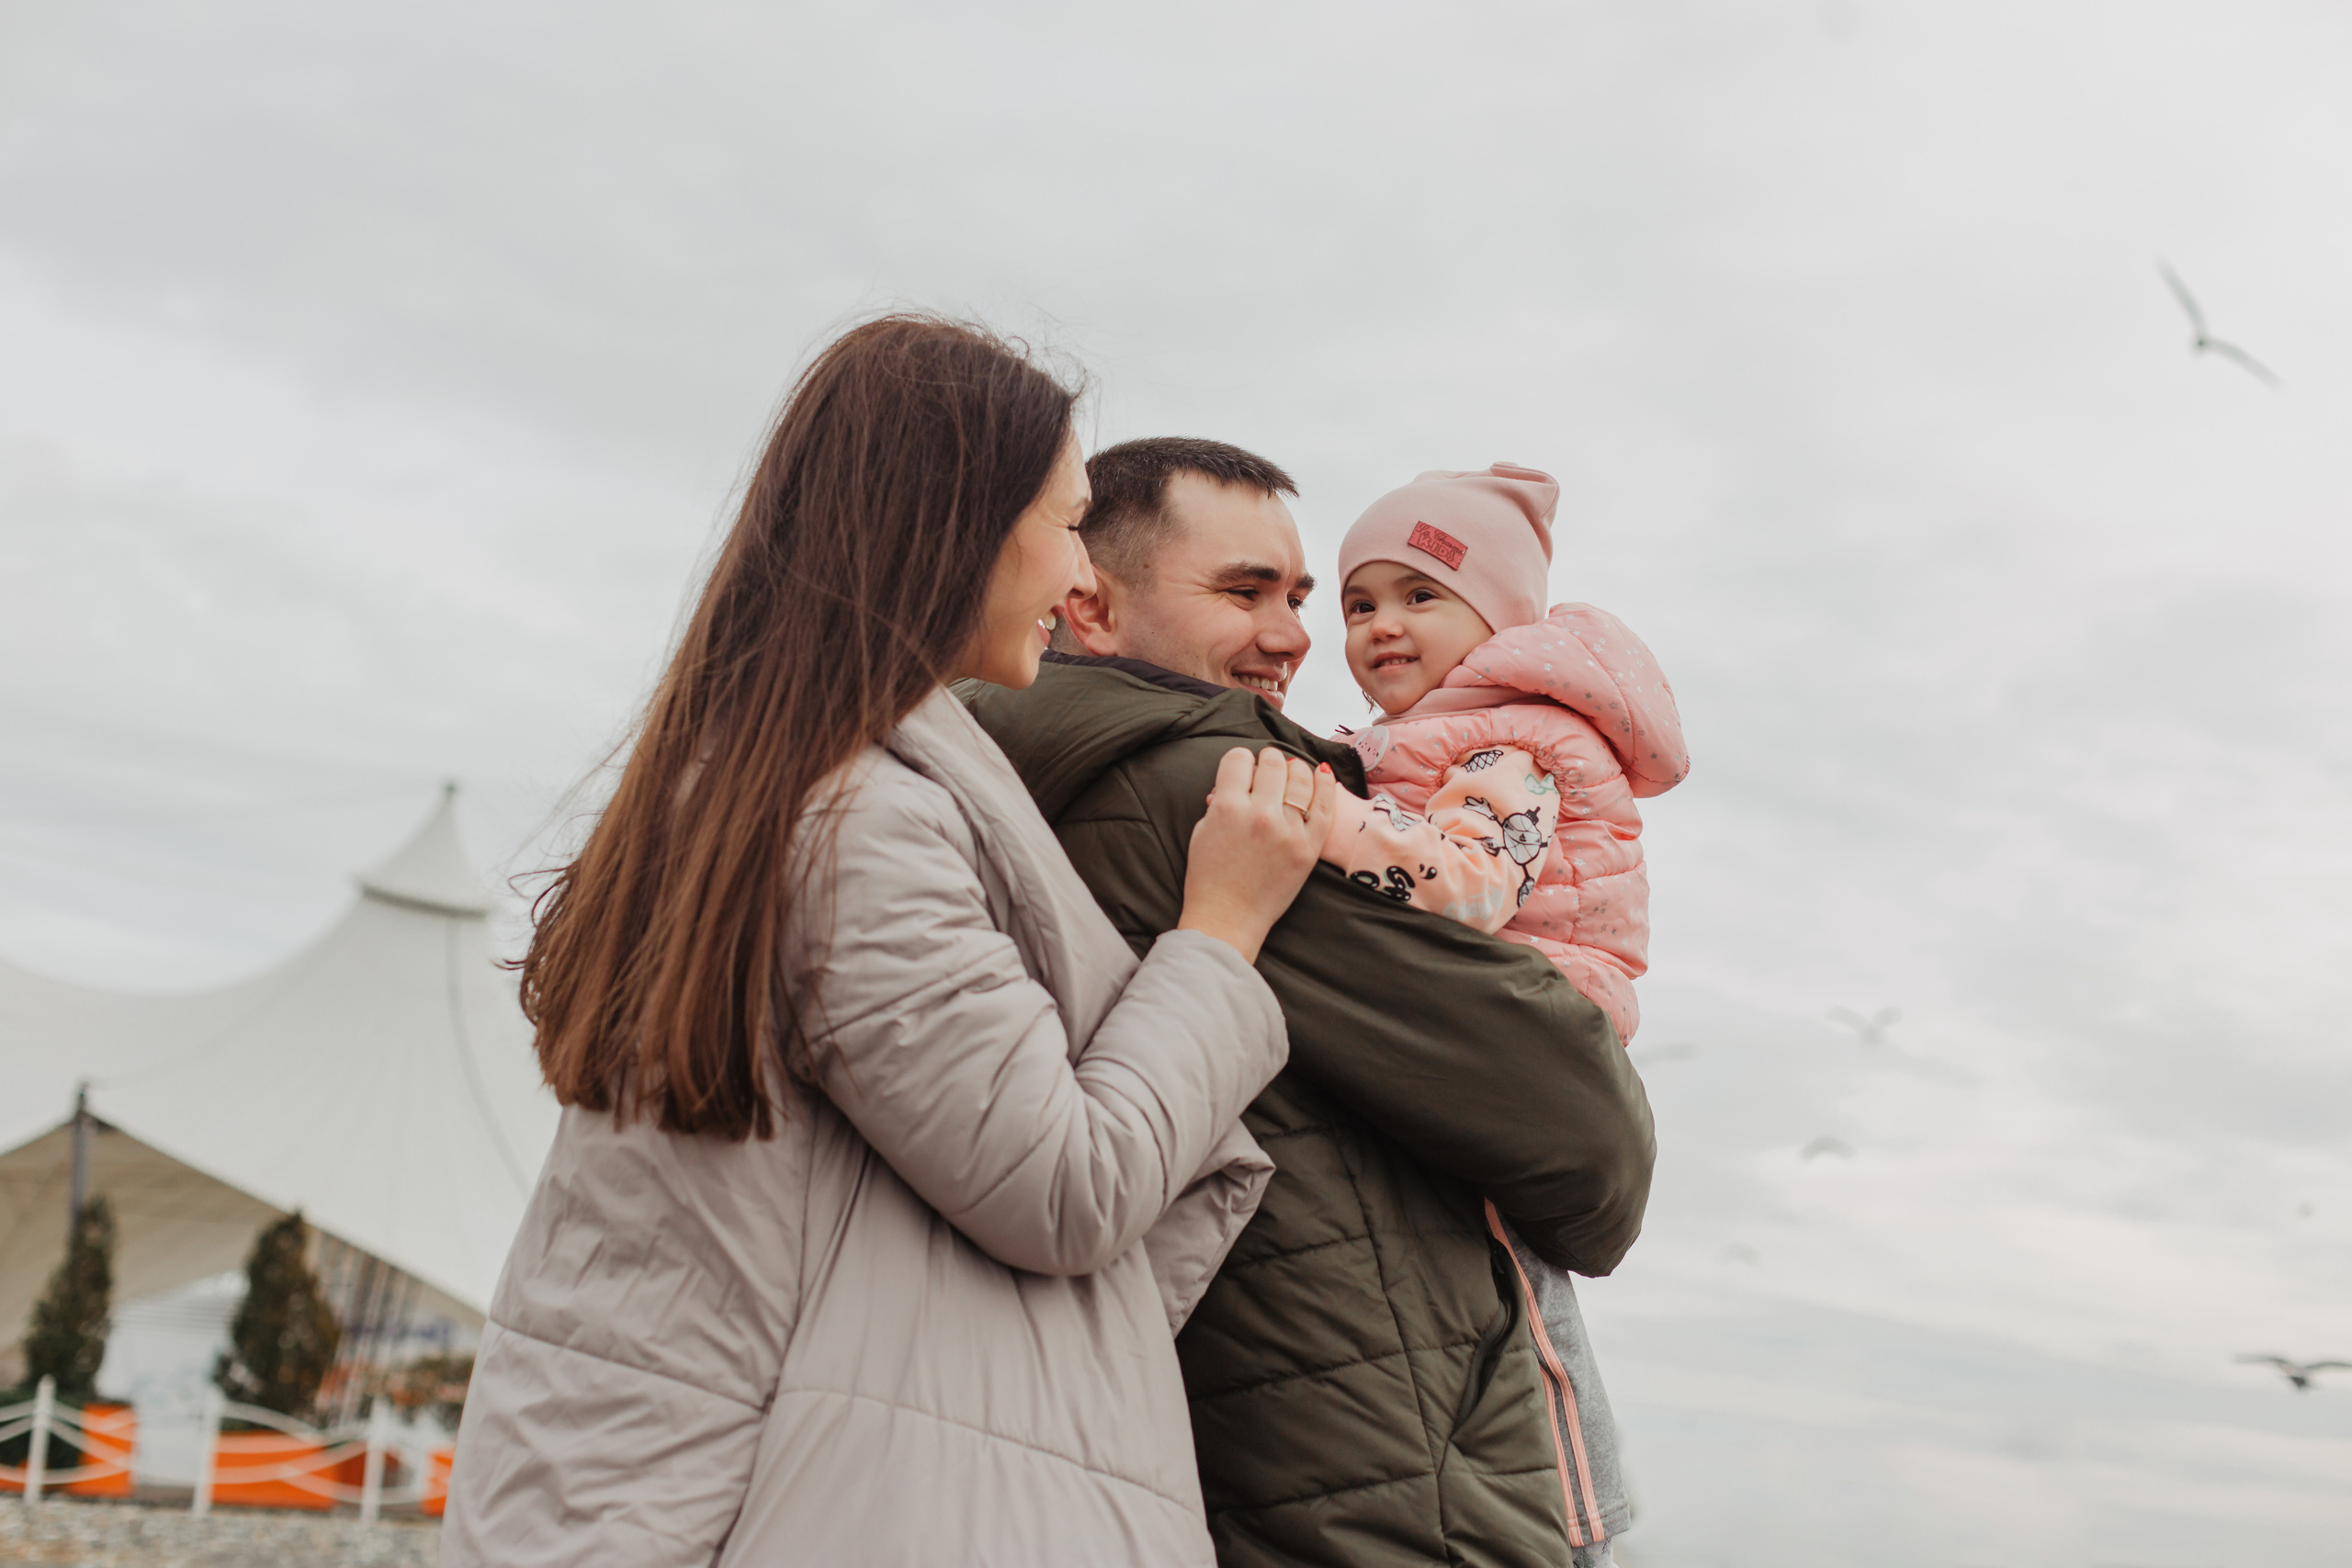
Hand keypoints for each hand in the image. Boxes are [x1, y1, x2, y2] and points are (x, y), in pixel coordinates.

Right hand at [1178, 747, 1338, 963]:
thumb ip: (1220, 802)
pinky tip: (1321, 774)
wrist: (1227, 919)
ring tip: (1291, 771)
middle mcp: (1259, 815)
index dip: (1240, 761)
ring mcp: (1288, 831)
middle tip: (1269, 765)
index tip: (1243, 768)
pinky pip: (1324, 807)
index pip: (1238, 760)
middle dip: (1269, 759)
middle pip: (1272, 764)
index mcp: (1227, 808)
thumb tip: (1238, 781)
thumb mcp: (1202, 832)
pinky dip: (1324, 785)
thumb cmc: (1209, 879)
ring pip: (1300, 779)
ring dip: (1294, 769)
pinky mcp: (1308, 848)